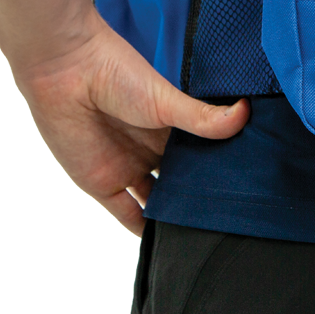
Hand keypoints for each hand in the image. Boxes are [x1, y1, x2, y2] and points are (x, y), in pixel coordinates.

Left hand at [11, 10, 248, 234]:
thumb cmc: (117, 73)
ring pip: (158, 200)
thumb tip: (246, 112)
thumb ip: (203, 115)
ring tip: (203, 236)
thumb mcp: (167, 98)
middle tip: (232, 219)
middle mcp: (154, 150)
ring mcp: (129, 168)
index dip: (222, 172)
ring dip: (174, 215)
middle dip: (201, 198)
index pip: (204, 156)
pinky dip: (145, 228)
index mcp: (173, 126)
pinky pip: (129, 213)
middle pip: (183, 181)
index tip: (249, 190)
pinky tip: (166, 242)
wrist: (65, 71)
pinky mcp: (104, 184)